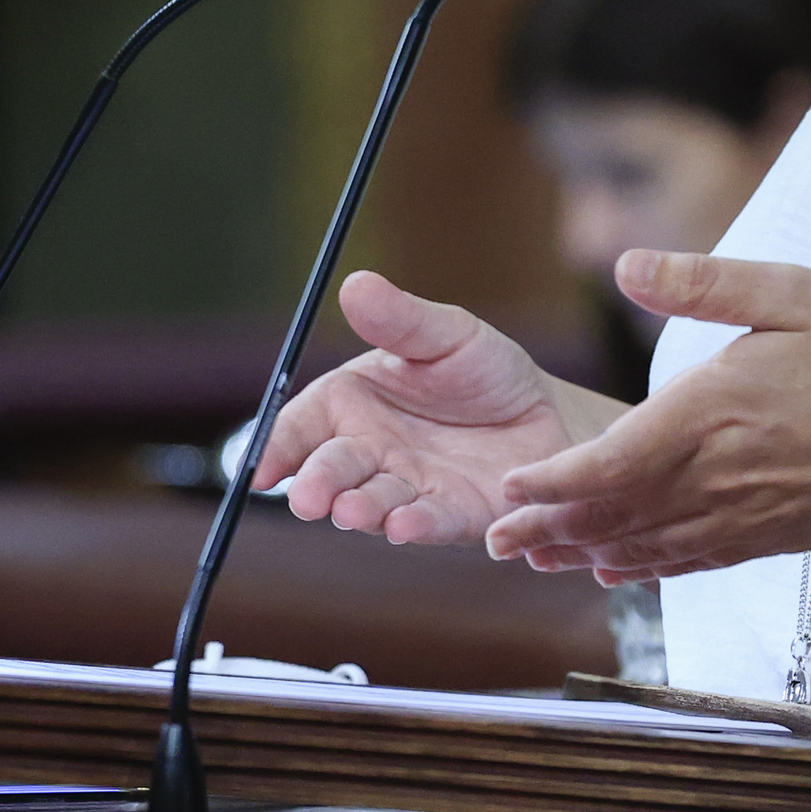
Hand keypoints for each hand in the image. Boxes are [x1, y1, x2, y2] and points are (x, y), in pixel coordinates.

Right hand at [253, 271, 623, 544]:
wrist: (551, 415)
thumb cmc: (486, 370)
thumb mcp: (448, 334)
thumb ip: (401, 319)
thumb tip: (355, 284)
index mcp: (352, 403)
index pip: (300, 427)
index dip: (276, 448)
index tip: (259, 470)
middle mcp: (371, 450)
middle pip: (330, 470)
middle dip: (317, 485)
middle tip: (309, 499)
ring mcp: (407, 488)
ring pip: (371, 502)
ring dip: (359, 510)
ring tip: (353, 511)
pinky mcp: (450, 517)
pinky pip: (426, 523)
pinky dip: (413, 527)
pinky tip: (404, 525)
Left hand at [482, 250, 810, 583]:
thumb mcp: (793, 293)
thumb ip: (703, 283)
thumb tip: (625, 263)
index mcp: (715, 411)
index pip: (614, 460)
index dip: (556, 483)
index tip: (509, 488)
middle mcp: (721, 475)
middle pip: (618, 514)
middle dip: (550, 530)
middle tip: (493, 542)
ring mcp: (746, 514)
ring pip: (650, 545)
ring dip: (587, 554)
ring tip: (536, 561)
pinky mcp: (770, 535)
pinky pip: (695, 560)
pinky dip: (648, 569)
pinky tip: (618, 570)